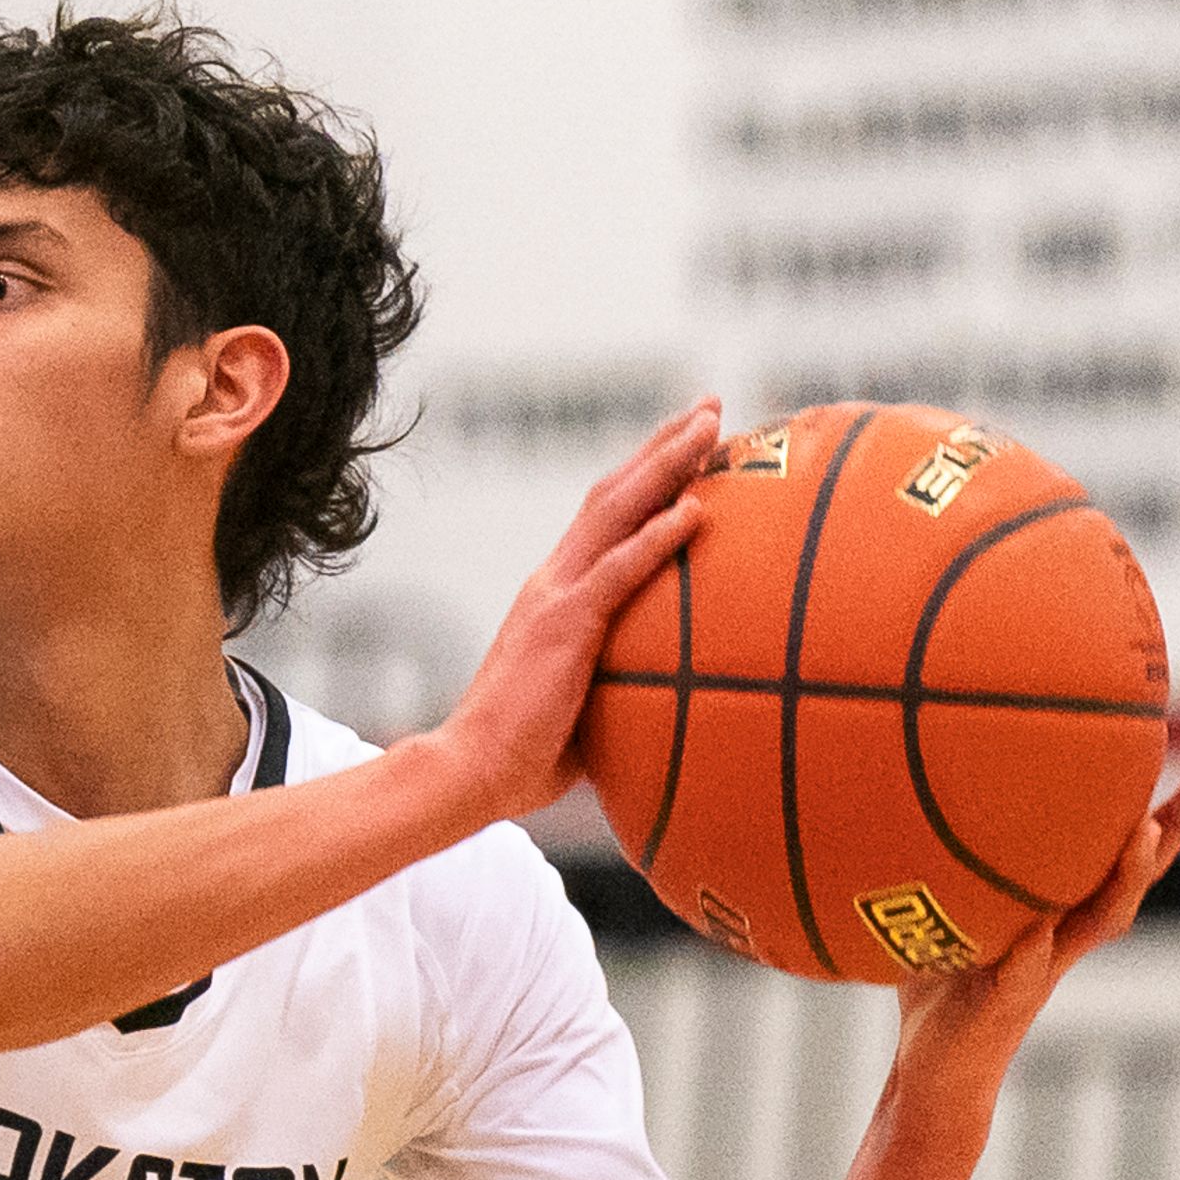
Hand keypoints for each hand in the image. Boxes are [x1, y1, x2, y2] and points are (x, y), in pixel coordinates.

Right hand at [413, 396, 721, 826]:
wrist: (468, 772)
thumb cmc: (523, 757)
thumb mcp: (584, 705)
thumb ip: (620, 681)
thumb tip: (672, 699)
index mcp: (552, 594)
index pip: (605, 519)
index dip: (646, 476)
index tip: (690, 445)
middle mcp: (551, 581)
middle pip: (613, 494)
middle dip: (664, 446)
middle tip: (710, 408)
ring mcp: (553, 598)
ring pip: (616, 512)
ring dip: (666, 465)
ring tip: (711, 426)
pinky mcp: (561, 626)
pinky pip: (619, 572)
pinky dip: (657, 537)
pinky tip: (696, 509)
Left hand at [892, 766, 1179, 1126]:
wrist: (934, 1072)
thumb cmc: (942, 991)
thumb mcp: (947, 922)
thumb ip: (948, 877)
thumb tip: (915, 807)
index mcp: (1057, 914)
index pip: (1116, 856)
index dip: (1160, 815)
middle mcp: (1064, 938)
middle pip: (1132, 877)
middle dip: (1173, 828)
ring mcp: (1041, 970)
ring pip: (1098, 922)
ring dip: (1123, 878)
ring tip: (1141, 833)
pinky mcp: (1002, 1005)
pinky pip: (1021, 974)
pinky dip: (1029, 952)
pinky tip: (1037, 930)